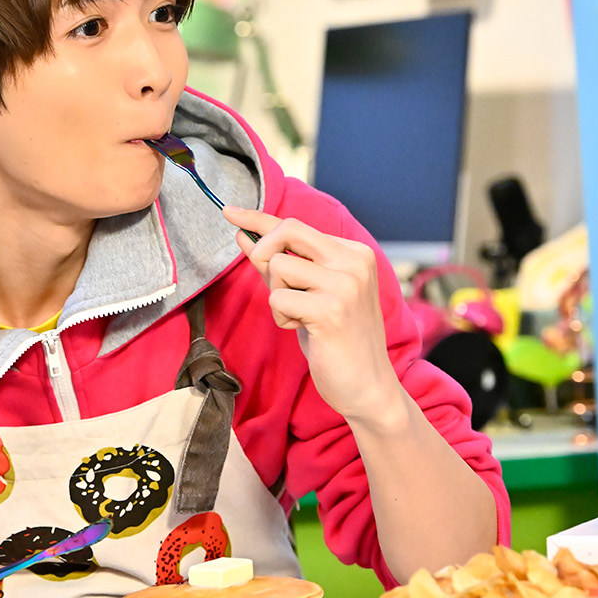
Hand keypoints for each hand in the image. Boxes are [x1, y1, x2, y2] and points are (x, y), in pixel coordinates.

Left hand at [224, 206, 403, 425]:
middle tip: (273, 283)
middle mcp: (353, 262)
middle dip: (264, 252)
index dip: (258, 216)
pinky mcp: (331, 309)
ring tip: (301, 316)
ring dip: (278, 296)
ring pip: (279, 267)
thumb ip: (279, 264)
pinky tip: (305, 330)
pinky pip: (279, 299)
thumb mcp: (309, 294)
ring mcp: (345, 284)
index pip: (296, 225)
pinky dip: (282, 317)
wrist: (368, 385)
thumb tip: (244, 236)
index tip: (229, 212)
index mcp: (353, 253)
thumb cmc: (336, 339)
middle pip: (288, 231)